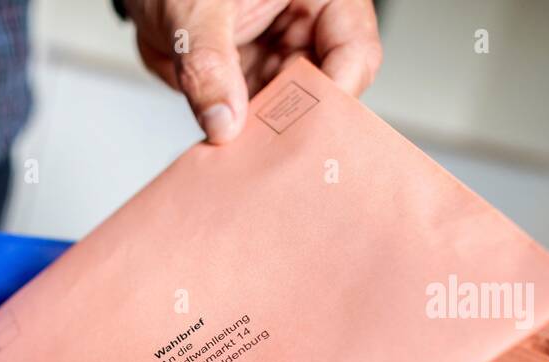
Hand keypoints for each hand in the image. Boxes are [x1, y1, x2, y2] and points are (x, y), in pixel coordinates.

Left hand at [125, 0, 381, 143]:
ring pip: (289, 114)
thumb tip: (223, 120)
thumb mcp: (195, 8)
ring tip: (248, 159)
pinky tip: (230, 157)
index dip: (337, 89)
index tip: (308, 123)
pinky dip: (242, 142)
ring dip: (268, 140)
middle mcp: (303, 31)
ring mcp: (276, 61)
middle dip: (301, 124)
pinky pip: (254, 123)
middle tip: (277, 153)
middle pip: (325, 89)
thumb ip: (209, 62)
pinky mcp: (248, 87)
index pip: (352, 48)